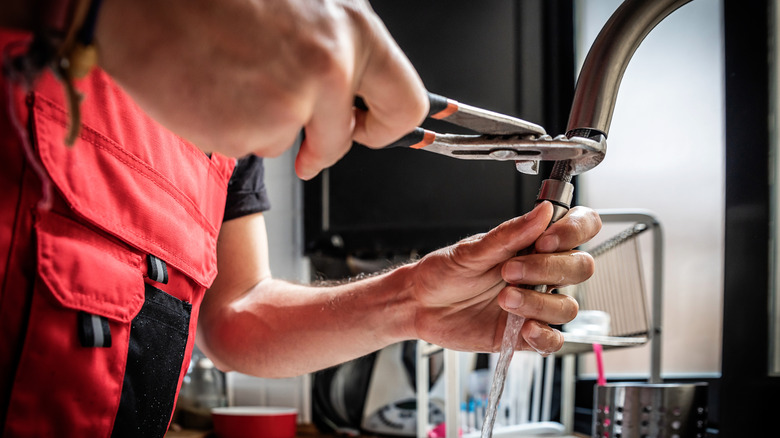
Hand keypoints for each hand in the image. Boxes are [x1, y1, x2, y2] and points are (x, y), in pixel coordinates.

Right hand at [95, 0, 427, 178]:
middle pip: (345, 141)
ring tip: (234, 75)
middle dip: (326, 145)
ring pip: (289, 141)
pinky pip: (250, 145)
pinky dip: (231, 126)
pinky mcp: (247, 132)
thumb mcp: (303, 5)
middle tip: (300, 132)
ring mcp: (289, 104)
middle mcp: (330, 68)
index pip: (406, 103)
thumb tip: (356, 90)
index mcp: (353, 30)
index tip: (365, 129)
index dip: (385, 126)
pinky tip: (214, 87)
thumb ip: (337, 46)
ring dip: (263, 122)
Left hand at [408, 201, 600, 354]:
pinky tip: (523, 328)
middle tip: (510, 271)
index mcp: (533, 244)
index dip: (574, 231)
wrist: (421, 304)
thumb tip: (542, 212)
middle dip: (550, 269)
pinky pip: (554, 340)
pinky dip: (543, 336)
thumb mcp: (472, 250)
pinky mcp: (525, 335)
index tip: (545, 240)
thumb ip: (509, 234)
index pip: (579, 228)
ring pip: (567, 306)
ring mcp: (536, 304)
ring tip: (503, 299)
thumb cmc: (444, 272)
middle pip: (580, 267)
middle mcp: (541, 273)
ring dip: (538, 303)